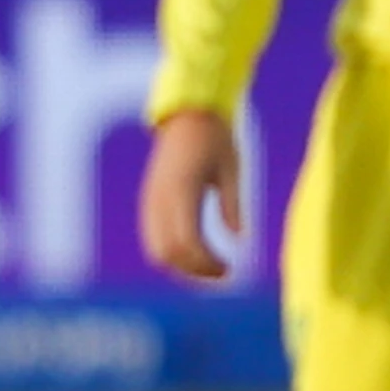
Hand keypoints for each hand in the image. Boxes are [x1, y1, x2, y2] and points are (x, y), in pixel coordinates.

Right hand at [137, 109, 243, 282]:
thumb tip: (240, 239)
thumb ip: (233, 203)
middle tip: (225, 273)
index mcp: (182, 189)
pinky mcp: (149, 201)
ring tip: (213, 267)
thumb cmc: (216, 140)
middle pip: (168, 252)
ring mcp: (150, 201)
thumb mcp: (232, 169)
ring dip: (182, 265)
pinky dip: (173, 252)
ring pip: (157, 248)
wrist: (187, 117)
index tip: (230, 270)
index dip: (206, 263)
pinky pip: (154, 237)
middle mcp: (160, 198)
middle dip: (195, 269)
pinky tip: (198, 255)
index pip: (187, 241)